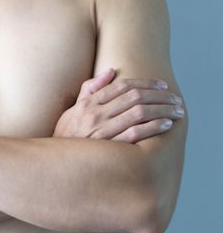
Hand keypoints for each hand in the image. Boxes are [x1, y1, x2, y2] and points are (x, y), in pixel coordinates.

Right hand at [53, 68, 183, 142]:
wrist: (57, 162)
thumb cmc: (66, 135)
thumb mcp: (73, 109)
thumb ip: (90, 89)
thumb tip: (110, 71)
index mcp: (88, 103)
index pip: (122, 86)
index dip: (145, 83)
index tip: (162, 85)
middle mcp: (95, 114)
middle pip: (134, 97)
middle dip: (159, 96)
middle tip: (175, 99)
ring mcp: (101, 131)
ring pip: (139, 113)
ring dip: (162, 110)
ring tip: (176, 111)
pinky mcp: (108, 148)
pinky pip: (136, 134)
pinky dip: (154, 127)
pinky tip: (166, 125)